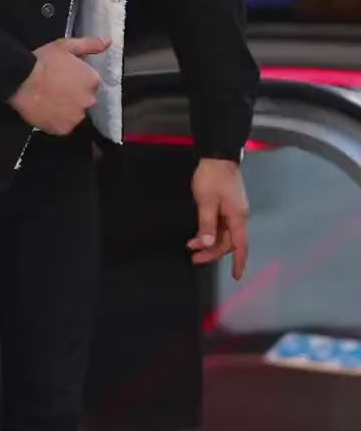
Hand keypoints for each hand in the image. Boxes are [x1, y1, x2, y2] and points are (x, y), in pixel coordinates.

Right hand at [8, 36, 110, 135]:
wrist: (20, 80)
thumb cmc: (43, 61)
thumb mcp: (66, 46)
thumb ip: (90, 44)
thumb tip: (109, 41)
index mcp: (92, 80)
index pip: (90, 83)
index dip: (77, 80)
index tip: (64, 77)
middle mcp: (89, 100)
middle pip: (84, 100)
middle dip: (74, 96)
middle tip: (56, 89)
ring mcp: (76, 117)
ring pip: (74, 114)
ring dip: (66, 109)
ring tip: (50, 100)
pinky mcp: (63, 129)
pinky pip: (63, 126)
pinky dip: (56, 121)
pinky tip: (46, 110)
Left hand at [187, 158, 248, 280]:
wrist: (217, 154)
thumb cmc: (213, 177)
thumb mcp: (206, 201)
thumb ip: (207, 224)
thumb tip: (209, 244)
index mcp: (237, 216)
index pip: (240, 245)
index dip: (238, 262)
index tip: (235, 276)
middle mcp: (238, 216)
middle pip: (228, 241)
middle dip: (212, 252)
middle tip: (194, 258)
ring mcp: (232, 210)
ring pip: (223, 233)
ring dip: (209, 241)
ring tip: (191, 246)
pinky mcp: (226, 204)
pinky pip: (220, 224)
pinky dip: (209, 231)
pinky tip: (199, 234)